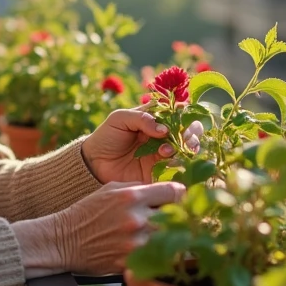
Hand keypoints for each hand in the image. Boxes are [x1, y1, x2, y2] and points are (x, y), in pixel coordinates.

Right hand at [12, 182, 186, 277]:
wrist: (64, 240)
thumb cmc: (88, 212)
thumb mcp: (111, 189)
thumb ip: (140, 188)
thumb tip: (168, 190)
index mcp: (132, 196)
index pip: (175, 191)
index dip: (180, 195)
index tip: (180, 199)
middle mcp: (136, 219)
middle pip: (177, 217)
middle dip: (177, 217)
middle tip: (177, 219)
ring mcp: (134, 243)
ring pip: (168, 240)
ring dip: (168, 237)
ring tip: (166, 236)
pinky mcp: (130, 262)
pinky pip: (155, 258)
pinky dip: (157, 255)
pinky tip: (153, 251)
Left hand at [80, 108, 202, 183]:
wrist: (94, 163)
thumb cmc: (107, 136)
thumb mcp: (119, 118)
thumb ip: (141, 118)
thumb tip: (164, 129)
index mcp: (156, 120)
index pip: (178, 114)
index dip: (185, 114)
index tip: (183, 116)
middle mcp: (164, 137)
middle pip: (189, 132)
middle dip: (192, 132)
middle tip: (184, 135)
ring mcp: (164, 155)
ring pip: (187, 149)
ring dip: (186, 147)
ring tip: (169, 148)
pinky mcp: (161, 172)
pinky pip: (177, 167)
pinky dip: (178, 162)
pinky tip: (167, 158)